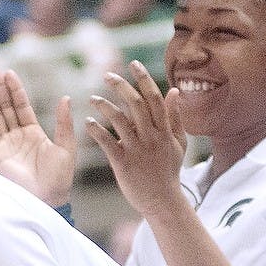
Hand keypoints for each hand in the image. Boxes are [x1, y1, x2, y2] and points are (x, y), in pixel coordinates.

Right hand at [0, 64, 76, 206]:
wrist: (47, 199)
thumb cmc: (59, 178)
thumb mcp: (66, 147)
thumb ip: (63, 123)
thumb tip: (65, 97)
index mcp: (34, 133)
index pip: (21, 106)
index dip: (15, 89)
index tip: (9, 73)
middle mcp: (17, 137)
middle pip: (5, 107)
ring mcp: (6, 145)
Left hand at [86, 60, 187, 218]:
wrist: (162, 201)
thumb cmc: (169, 171)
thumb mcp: (178, 142)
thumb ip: (175, 117)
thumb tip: (174, 91)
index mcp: (164, 130)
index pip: (154, 97)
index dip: (143, 79)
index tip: (133, 64)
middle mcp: (151, 137)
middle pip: (136, 103)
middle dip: (121, 86)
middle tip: (106, 75)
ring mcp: (137, 150)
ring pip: (119, 120)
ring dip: (104, 106)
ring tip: (92, 98)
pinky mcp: (123, 163)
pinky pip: (108, 142)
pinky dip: (96, 130)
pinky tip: (87, 122)